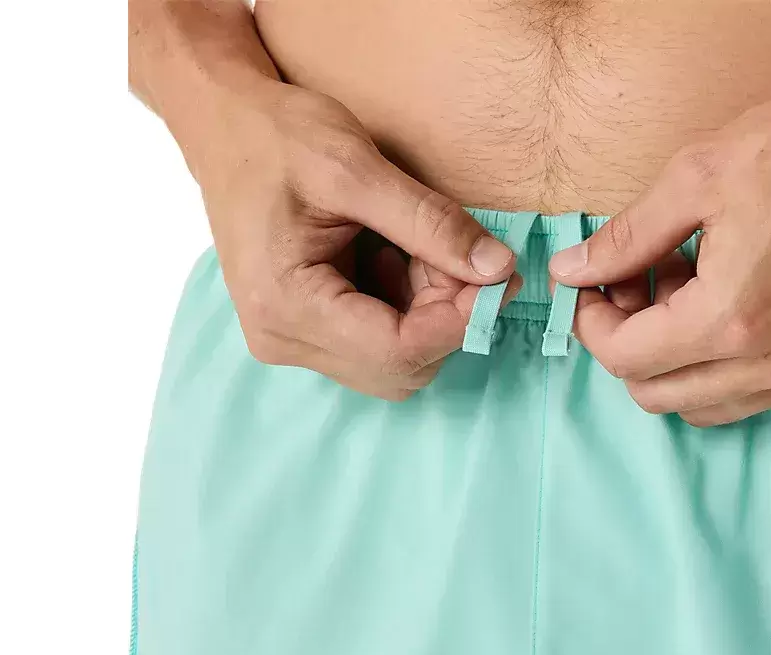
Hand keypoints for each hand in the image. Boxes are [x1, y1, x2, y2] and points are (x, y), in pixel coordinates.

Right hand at [197, 80, 518, 399]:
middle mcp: (283, 338)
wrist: (223, 126)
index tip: (498, 275)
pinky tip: (399, 255)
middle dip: (445, 314)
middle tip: (457, 251)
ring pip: (397, 359)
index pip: (398, 351)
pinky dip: (409, 305)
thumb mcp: (358, 169)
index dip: (460, 320)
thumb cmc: (277, 137)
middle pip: (402, 366)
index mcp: (285, 304)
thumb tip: (499, 269)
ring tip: (419, 245)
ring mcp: (292, 339)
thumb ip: (432, 223)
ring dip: (430, 309)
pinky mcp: (305, 330)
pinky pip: (379, 342)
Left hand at [549, 86, 770, 425]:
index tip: (593, 287)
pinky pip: (746, 396)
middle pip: (654, 394)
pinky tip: (721, 303)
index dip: (592, 324)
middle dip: (627, 342)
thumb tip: (574, 270)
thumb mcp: (698, 177)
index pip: (626, 359)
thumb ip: (627, 237)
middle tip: (637, 281)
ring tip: (683, 287)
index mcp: (730, 318)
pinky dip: (714, 365)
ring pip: (699, 404)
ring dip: (670, 359)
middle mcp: (768, 362)